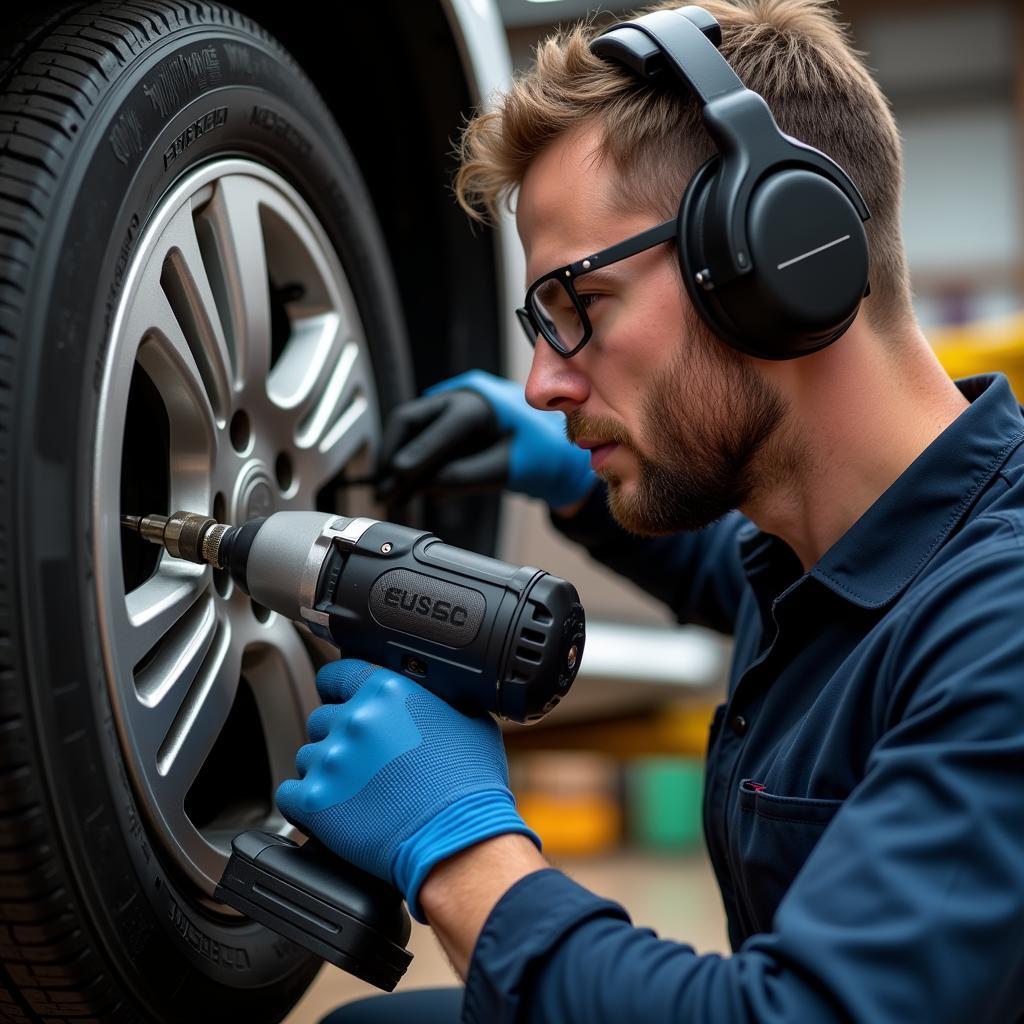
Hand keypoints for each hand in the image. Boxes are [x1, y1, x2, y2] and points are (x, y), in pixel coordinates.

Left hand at [275, 659, 539, 921]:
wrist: (458, 840)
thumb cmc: (469, 785)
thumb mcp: (469, 720)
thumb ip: (436, 699)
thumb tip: (430, 697)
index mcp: (386, 691)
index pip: (336, 674)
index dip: (337, 690)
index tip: (340, 701)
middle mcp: (354, 719)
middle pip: (321, 719)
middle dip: (338, 737)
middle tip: (363, 760)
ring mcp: (331, 760)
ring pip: (307, 757)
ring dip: (326, 771)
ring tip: (356, 792)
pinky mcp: (315, 801)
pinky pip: (289, 794)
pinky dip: (305, 802)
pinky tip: (332, 810)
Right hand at [377, 369, 595, 508]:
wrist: (560, 454)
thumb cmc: (546, 454)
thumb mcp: (510, 468)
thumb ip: (466, 475)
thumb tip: (426, 486)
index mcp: (482, 400)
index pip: (442, 423)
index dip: (417, 451)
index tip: (398, 476)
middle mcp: (462, 397)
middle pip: (411, 420)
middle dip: (393, 455)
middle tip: (383, 489)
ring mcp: (452, 409)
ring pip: (410, 431)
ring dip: (397, 463)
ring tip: (388, 495)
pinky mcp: (449, 427)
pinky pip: (420, 442)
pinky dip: (410, 464)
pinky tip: (404, 489)